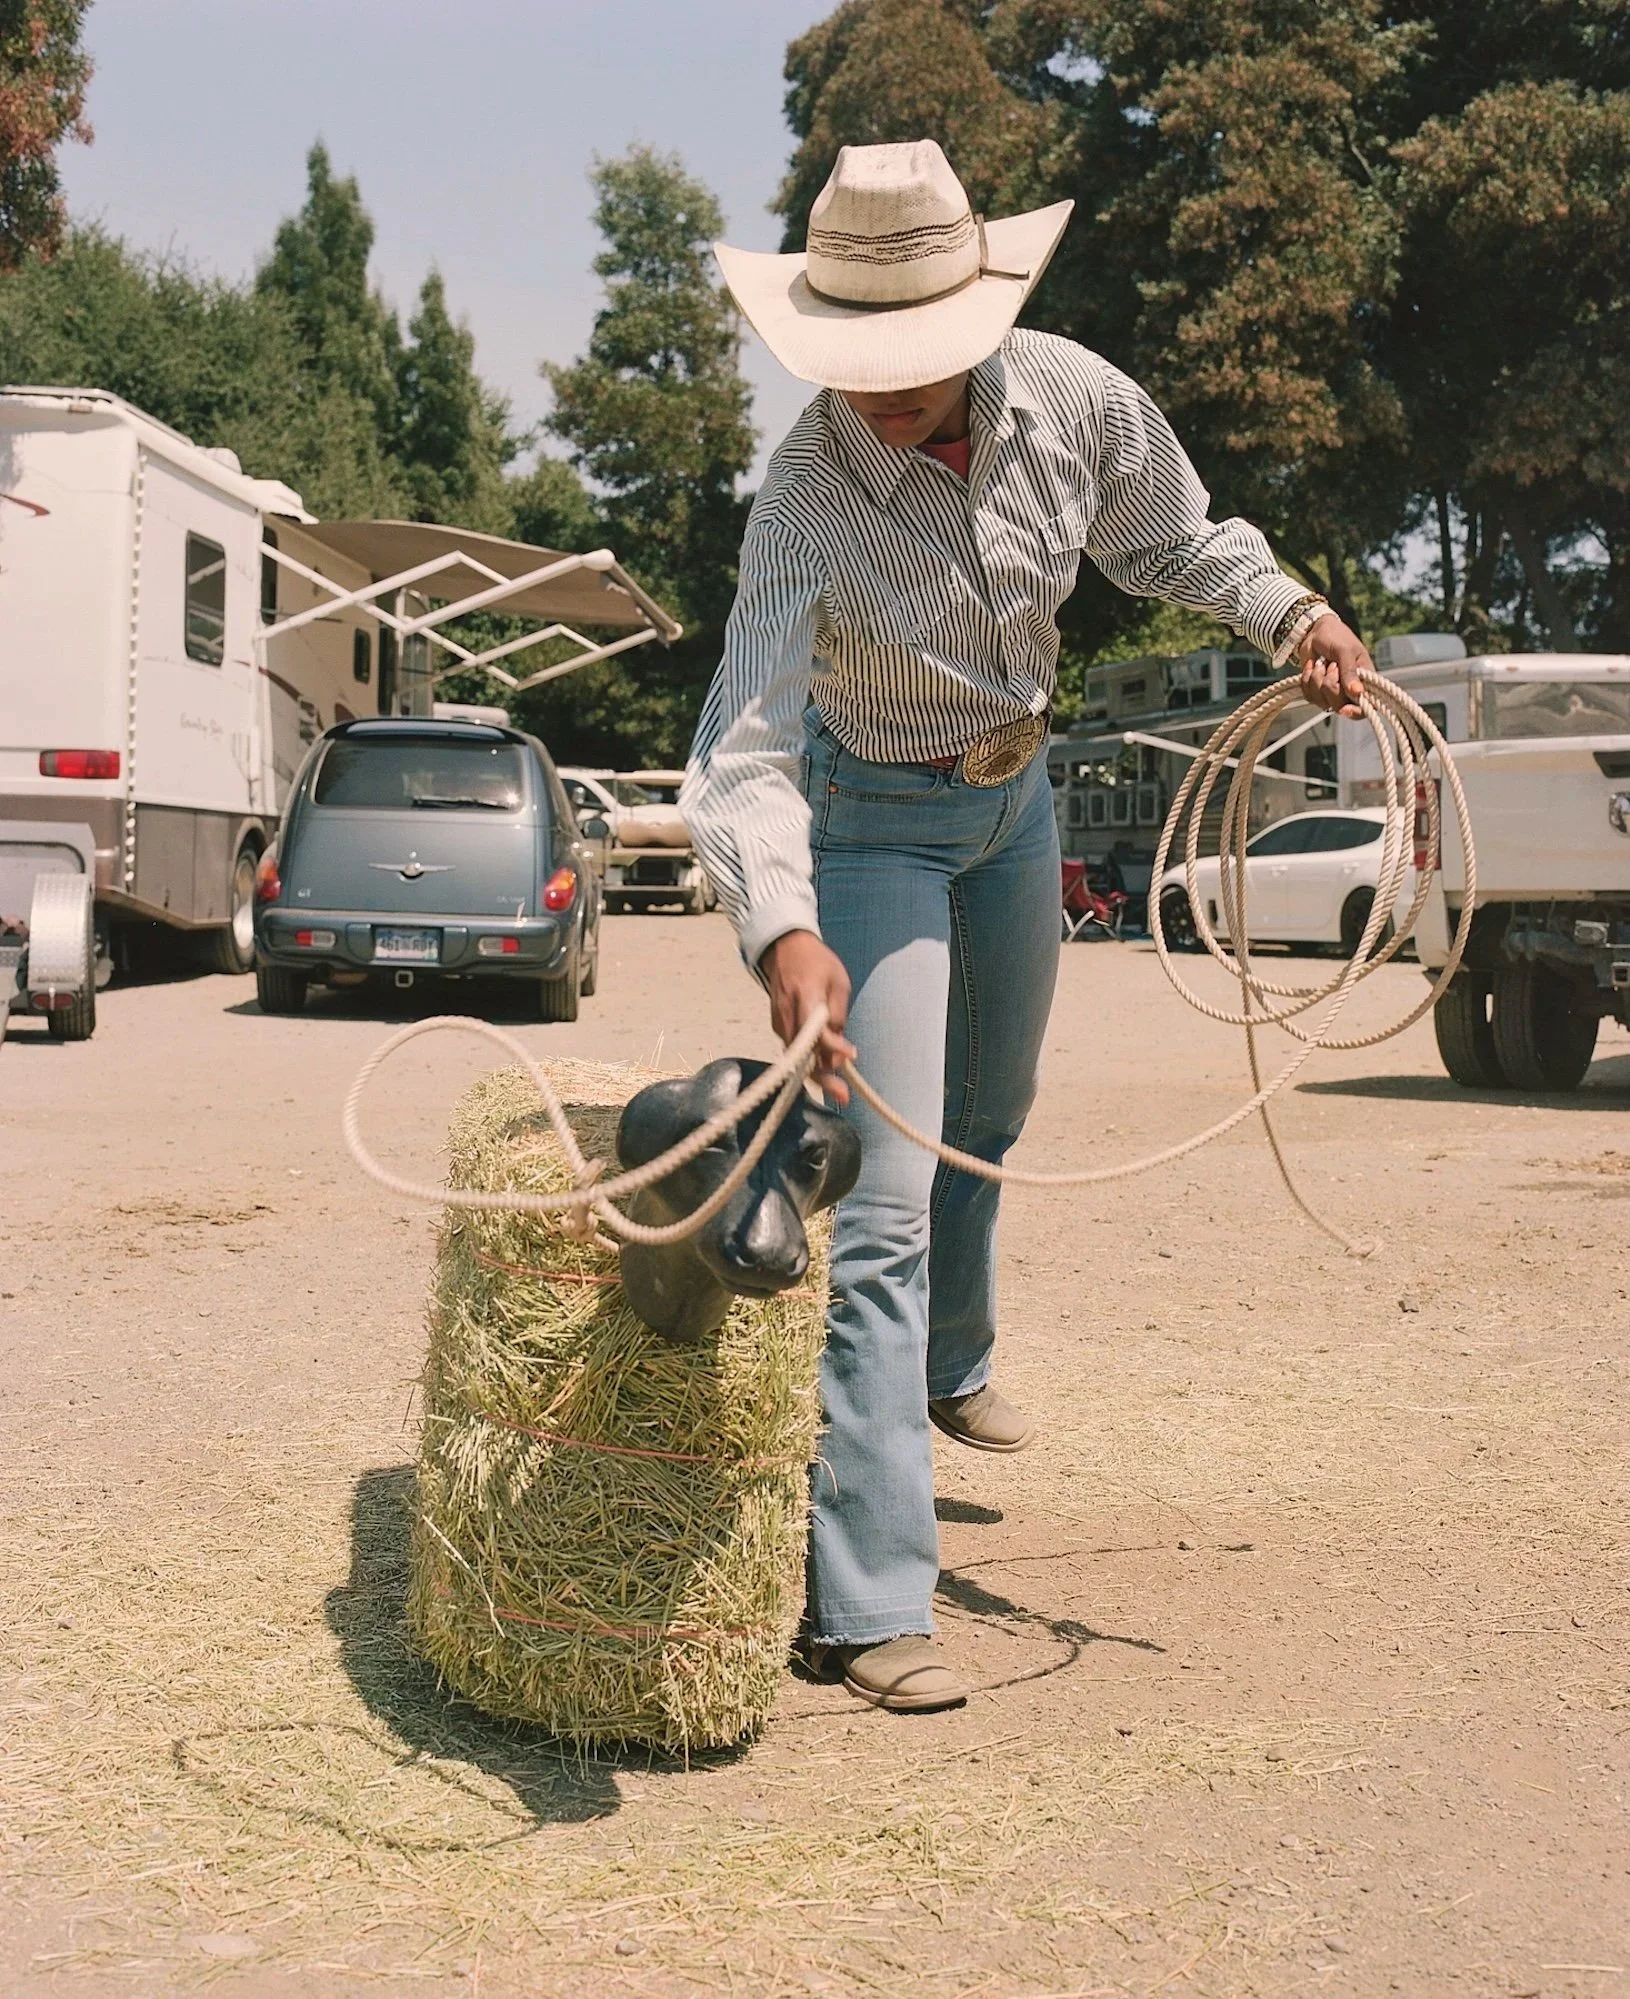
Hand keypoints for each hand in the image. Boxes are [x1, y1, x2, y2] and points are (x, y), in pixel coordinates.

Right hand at [761, 929, 855, 1105]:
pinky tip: (826, 1067)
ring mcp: (778, 1021)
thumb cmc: (817, 963)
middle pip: (802, 1052)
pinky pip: (794, 1049)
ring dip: (817, 1072)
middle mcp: (787, 1013)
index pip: (814, 1028)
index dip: (831, 1046)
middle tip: (842, 1096)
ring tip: (839, 1088)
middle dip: (822, 1076)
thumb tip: (838, 1047)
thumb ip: (838, 1013)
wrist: (784, 948)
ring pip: (796, 1055)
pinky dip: (809, 1061)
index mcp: (804, 996)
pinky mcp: (777, 1026)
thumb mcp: (838, 980)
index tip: (851, 1056)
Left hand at [1298, 613, 1371, 717]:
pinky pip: (1309, 696)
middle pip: (1339, 706)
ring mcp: (1333, 693)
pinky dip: (1306, 680)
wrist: (1315, 632)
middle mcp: (1350, 691)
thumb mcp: (1345, 651)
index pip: (1366, 707)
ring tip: (1322, 663)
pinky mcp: (1317, 692)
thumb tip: (1357, 692)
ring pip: (1321, 701)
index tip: (1345, 709)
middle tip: (1332, 665)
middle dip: (1329, 685)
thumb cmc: (1336, 637)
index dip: (1356, 712)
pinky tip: (1312, 667)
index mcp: (1365, 681)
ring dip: (1316, 680)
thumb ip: (1350, 671)